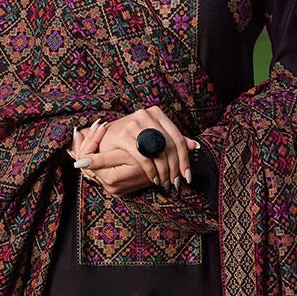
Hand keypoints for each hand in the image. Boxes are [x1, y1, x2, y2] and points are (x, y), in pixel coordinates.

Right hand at [68, 107, 199, 196]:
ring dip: (164, 171)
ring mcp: (134, 124)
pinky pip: (144, 157)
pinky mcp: (124, 135)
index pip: (177, 138)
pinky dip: (151, 170)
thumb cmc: (128, 138)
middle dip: (175, 167)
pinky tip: (154, 179)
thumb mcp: (152, 136)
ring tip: (166, 182)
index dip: (185, 158)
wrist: (102, 138)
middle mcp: (146, 115)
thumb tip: (194, 146)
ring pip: (158, 152)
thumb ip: (171, 140)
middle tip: (177, 182)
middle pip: (170, 145)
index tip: (187, 175)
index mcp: (156, 113)